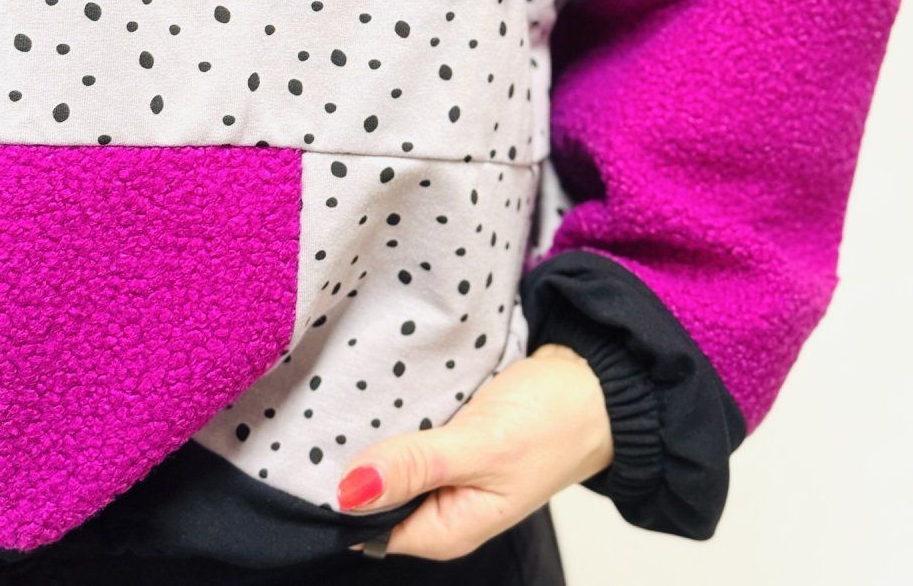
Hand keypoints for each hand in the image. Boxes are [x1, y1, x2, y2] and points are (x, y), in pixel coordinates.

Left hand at [335, 341, 613, 560]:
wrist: (596, 383)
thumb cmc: (553, 423)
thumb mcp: (483, 446)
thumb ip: (418, 466)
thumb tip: (350, 490)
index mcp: (446, 529)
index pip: (366, 525)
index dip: (340, 490)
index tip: (316, 448)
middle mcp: (441, 507)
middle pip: (374, 492)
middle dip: (355, 458)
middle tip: (332, 412)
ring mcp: (447, 472)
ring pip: (389, 459)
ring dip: (375, 431)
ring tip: (354, 395)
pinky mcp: (452, 439)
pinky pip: (410, 433)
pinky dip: (398, 414)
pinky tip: (385, 391)